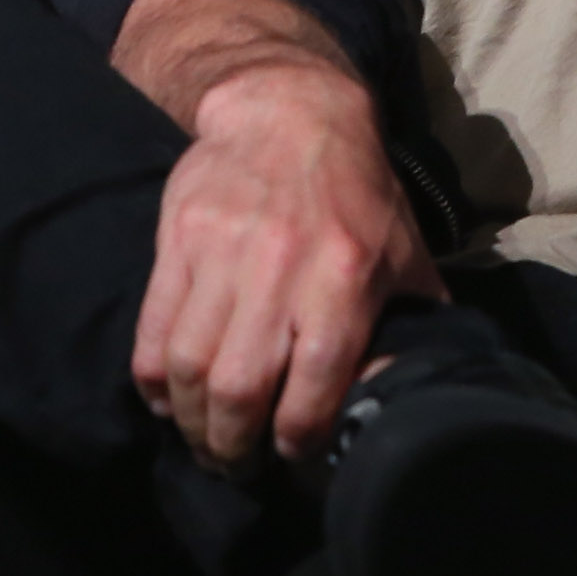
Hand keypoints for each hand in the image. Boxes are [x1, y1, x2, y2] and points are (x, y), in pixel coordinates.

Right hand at [131, 66, 445, 466]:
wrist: (289, 112)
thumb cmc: (356, 189)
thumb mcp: (402, 248)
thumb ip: (414, 316)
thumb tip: (423, 384)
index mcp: (345, 278)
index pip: (314, 384)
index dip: (297, 437)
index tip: (290, 455)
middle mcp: (281, 270)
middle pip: (241, 388)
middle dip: (233, 446)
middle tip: (235, 463)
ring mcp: (222, 255)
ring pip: (189, 366)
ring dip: (190, 420)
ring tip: (201, 437)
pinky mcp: (178, 241)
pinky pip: (153, 329)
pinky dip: (152, 380)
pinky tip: (165, 399)